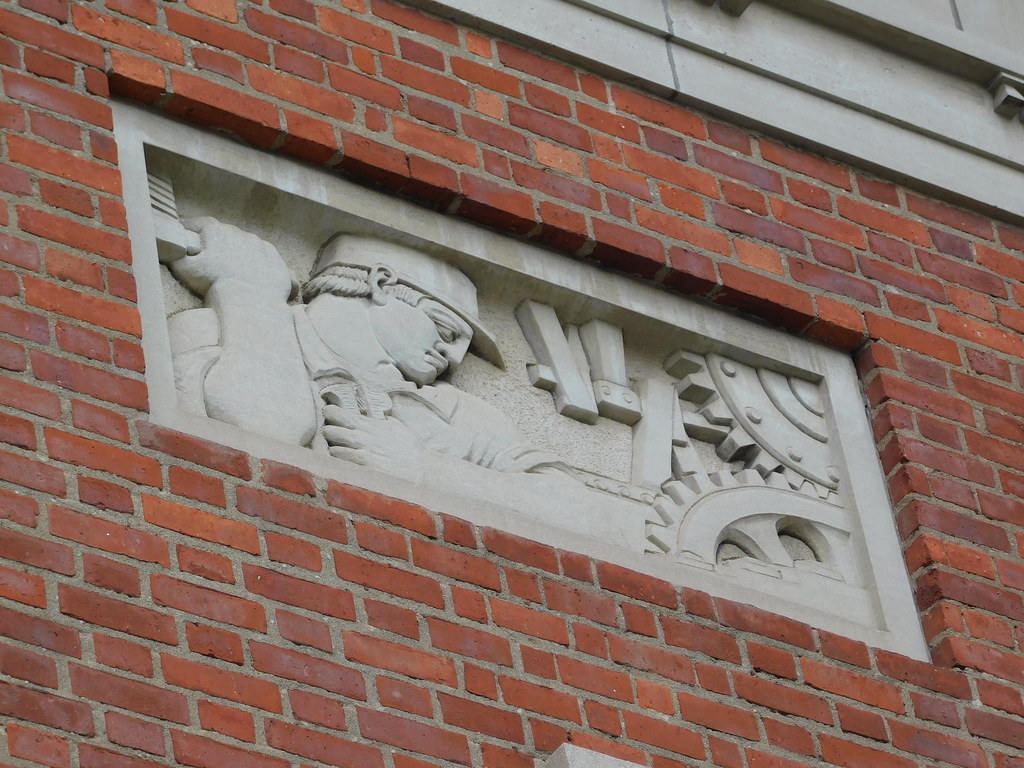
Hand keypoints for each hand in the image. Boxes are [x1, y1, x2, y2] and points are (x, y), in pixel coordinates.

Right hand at [168, 217, 296, 300]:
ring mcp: (261, 246)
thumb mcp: (186, 269)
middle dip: (219, 243)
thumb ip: (176, 254)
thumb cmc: (214, 285)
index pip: (200, 223)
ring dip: (242, 254)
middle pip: (226, 234)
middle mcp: (241, 234)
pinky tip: (258, 278)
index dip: (191, 229)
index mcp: (217, 231)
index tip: (186, 234)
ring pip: (249, 246)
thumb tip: (169, 247)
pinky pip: (268, 260)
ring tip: (235, 271)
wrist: (249, 303)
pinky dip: (263, 266)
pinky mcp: (277, 262)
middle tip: (212, 259)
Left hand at [322, 405, 423, 476]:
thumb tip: (377, 413)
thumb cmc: (409, 449)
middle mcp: (363, 438)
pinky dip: (338, 459)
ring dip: (332, 447)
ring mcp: (362, 453)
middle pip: (332, 431)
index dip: (331, 412)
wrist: (418, 470)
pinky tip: (342, 459)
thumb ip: (384, 420)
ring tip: (337, 447)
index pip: (342, 415)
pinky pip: (342, 462)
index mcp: (370, 426)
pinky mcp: (362, 467)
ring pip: (333, 447)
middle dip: (328, 430)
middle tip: (330, 431)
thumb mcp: (398, 427)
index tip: (329, 411)